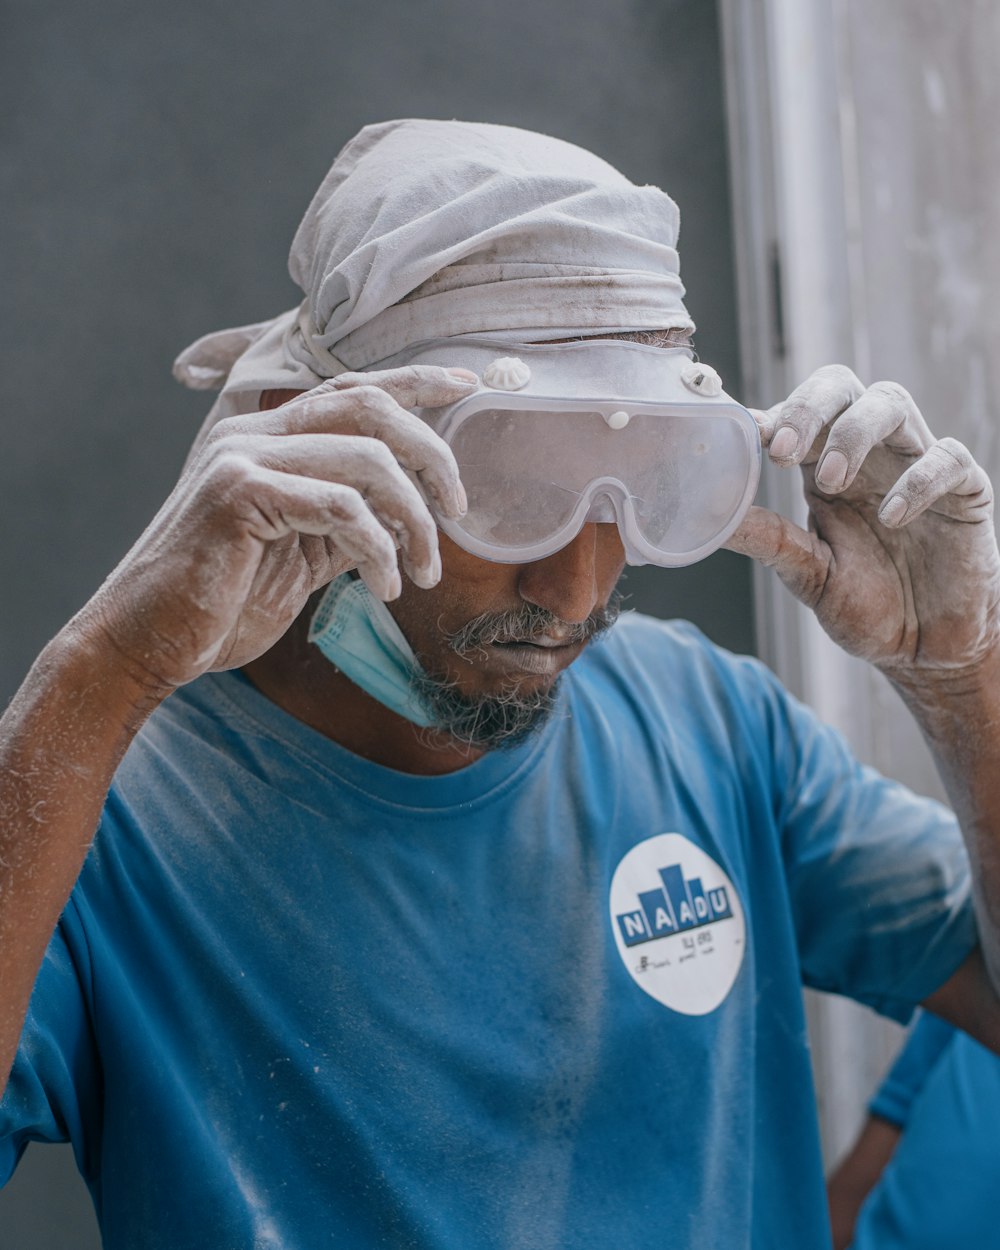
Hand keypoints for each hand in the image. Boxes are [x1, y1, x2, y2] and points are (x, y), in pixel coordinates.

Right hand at [83, 367, 475, 690]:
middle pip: (371, 408)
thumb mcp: (301, 553)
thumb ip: (347, 521)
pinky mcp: (237, 493)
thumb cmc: (223, 602)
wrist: (148, 642)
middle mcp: (254, 433)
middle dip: (432, 454)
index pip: (353, 390)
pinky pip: (342, 506)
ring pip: (368, 459)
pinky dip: (379, 548)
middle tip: (457, 512)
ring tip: (424, 573)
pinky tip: (386, 586)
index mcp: (268, 438)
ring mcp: (242, 456)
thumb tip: (410, 514)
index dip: (415, 381)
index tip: (467, 385)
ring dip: (413, 521)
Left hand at [726, 364, 999, 677]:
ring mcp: (916, 464)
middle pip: (840, 387)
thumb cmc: (866, 604)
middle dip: (807, 408)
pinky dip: (916, 481)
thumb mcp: (808, 573)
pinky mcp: (964, 489)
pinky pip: (946, 458)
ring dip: (853, 433)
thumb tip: (706, 514)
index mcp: (822, 468)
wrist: (925, 648)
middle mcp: (868, 455)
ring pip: (890, 402)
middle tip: (780, 452)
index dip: (770, 415)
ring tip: (829, 482)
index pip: (795, 413)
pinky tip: (892, 517)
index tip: (745, 437)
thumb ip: (768, 539)